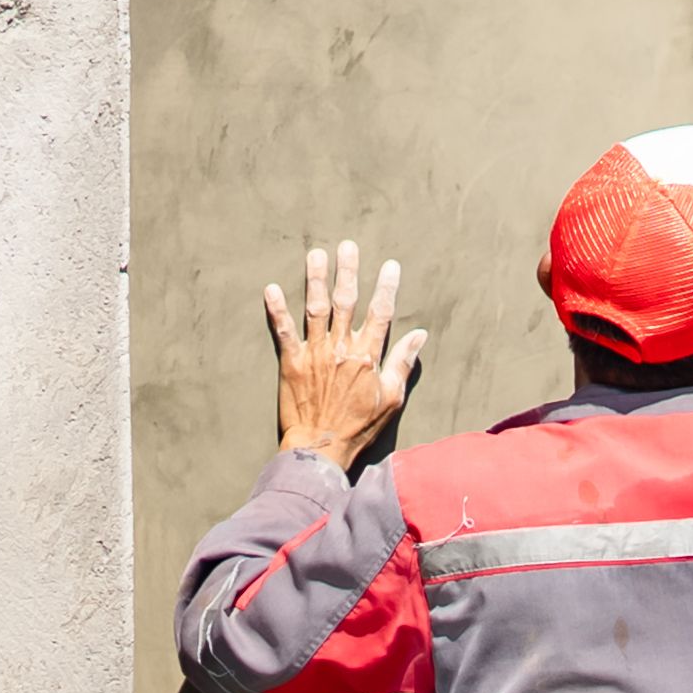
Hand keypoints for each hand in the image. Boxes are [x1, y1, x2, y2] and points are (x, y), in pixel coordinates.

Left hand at [263, 239, 426, 468]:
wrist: (321, 447)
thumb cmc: (359, 426)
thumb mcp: (391, 398)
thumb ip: (403, 363)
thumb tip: (420, 335)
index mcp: (367, 356)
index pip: (380, 313)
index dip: (386, 287)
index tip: (390, 265)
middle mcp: (341, 348)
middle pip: (346, 302)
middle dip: (348, 271)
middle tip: (348, 245)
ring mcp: (314, 354)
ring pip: (315, 308)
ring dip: (315, 279)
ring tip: (316, 254)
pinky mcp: (291, 364)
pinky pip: (283, 331)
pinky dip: (277, 310)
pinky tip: (272, 289)